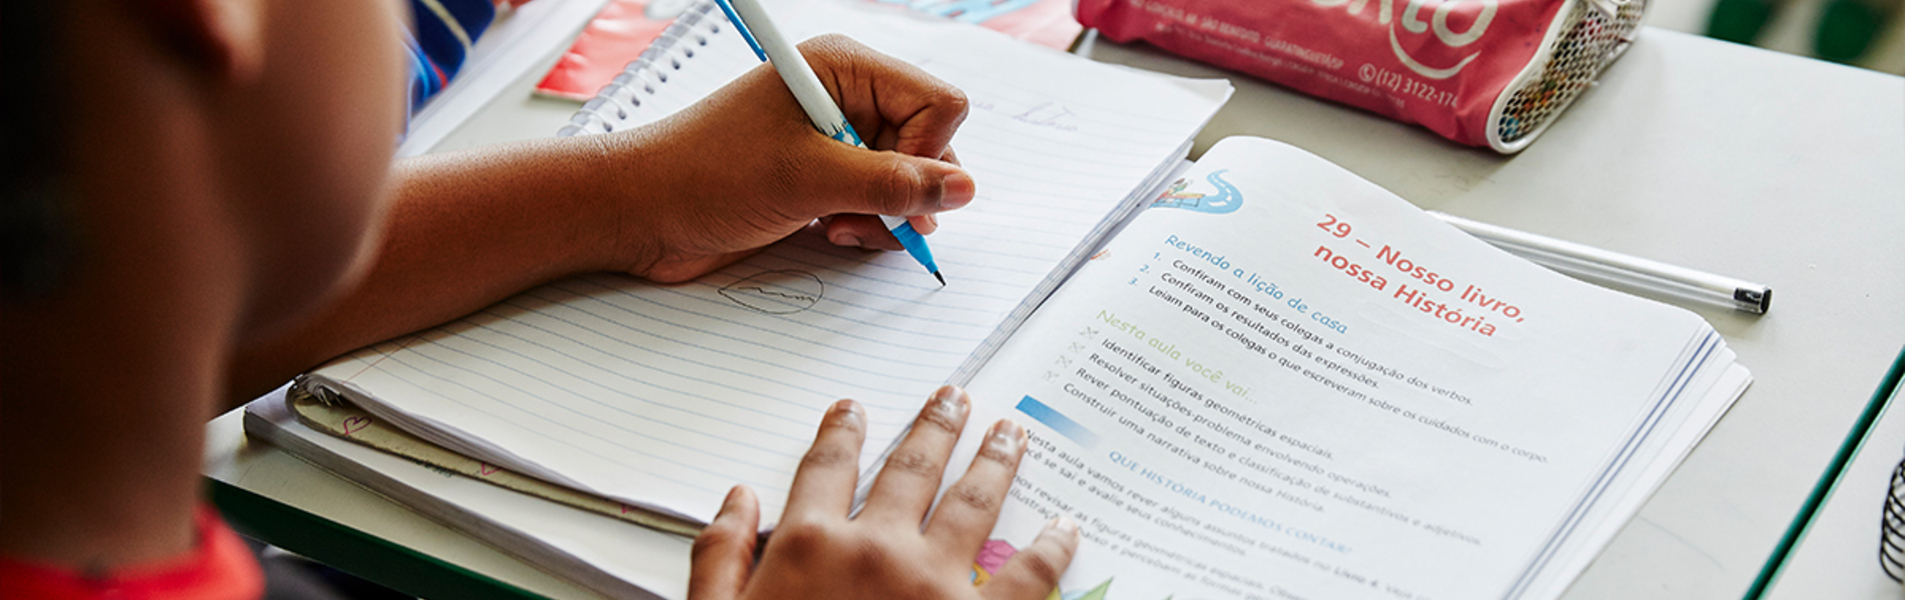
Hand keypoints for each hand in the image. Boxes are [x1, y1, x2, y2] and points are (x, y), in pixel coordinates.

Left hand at [591, 34, 972, 282]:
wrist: (640, 213)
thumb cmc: (702, 174)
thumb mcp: (807, 178)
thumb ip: (892, 184)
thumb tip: (961, 189)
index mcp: (844, 69)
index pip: (939, 104)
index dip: (929, 152)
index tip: (892, 185)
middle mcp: (845, 99)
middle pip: (929, 145)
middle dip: (908, 191)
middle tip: (872, 216)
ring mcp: (833, 141)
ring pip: (907, 182)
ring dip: (886, 217)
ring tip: (841, 227)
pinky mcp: (821, 179)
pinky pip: (878, 204)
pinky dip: (866, 226)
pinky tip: (830, 233)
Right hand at [689, 386, 1079, 599]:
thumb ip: (720, 556)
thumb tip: (739, 499)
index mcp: (810, 546)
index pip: (827, 467)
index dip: (842, 431)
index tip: (854, 410)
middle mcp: (877, 550)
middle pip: (911, 469)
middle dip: (935, 426)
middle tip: (955, 397)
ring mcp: (935, 585)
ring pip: (973, 501)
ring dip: (994, 459)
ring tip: (1010, 432)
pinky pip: (1030, 576)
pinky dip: (1052, 547)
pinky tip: (1067, 526)